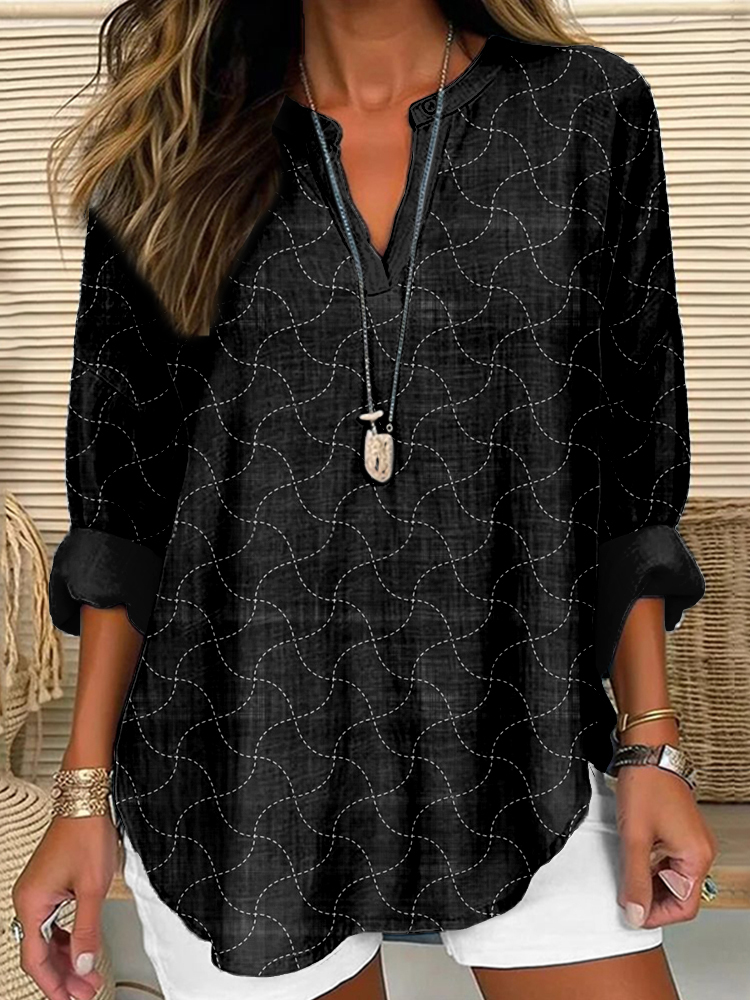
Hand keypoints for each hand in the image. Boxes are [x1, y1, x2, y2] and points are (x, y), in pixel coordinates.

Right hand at [11, 813, 118, 998]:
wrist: (87, 803)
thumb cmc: (86, 835)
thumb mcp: (92, 888)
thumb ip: (87, 931)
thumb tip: (85, 965)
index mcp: (31, 903)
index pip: (35, 959)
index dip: (54, 984)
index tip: (71, 999)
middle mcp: (28, 899)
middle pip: (40, 952)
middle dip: (64, 976)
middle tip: (86, 992)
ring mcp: (37, 892)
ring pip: (47, 939)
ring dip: (67, 959)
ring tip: (87, 976)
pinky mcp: (48, 886)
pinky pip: (52, 923)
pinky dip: (66, 939)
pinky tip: (80, 949)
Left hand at [615, 763, 719, 928]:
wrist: (647, 752)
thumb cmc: (645, 786)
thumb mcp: (635, 839)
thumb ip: (635, 880)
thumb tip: (635, 913)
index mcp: (696, 857)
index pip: (684, 907)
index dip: (656, 915)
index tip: (631, 913)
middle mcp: (699, 851)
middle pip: (679, 894)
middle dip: (651, 899)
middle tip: (624, 896)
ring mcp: (691, 841)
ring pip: (672, 878)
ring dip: (650, 883)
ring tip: (625, 876)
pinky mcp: (680, 832)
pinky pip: (669, 861)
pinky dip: (652, 867)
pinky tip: (632, 860)